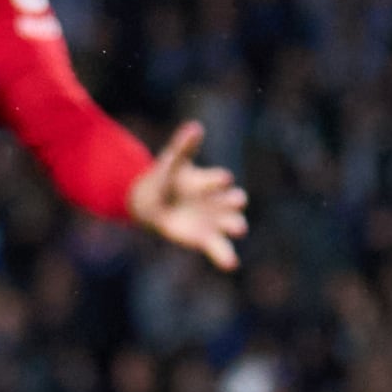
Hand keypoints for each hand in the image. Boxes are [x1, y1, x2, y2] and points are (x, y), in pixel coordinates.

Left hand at [126, 122, 246, 270]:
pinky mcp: (204, 239)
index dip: (219, 180)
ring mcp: (213, 221)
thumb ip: (183, 147)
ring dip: (234, 226)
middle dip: (234, 201)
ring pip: (229, 224)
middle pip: (231, 201)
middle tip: (238, 200)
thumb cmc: (167, 179)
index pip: (218, 180)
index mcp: (211, 182)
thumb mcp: (172, 162)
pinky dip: (224, 257)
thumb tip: (195, 126)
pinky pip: (217, 249)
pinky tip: (231, 264)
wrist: (152, 202)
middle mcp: (218, 201)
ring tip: (239, 228)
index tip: (223, 178)